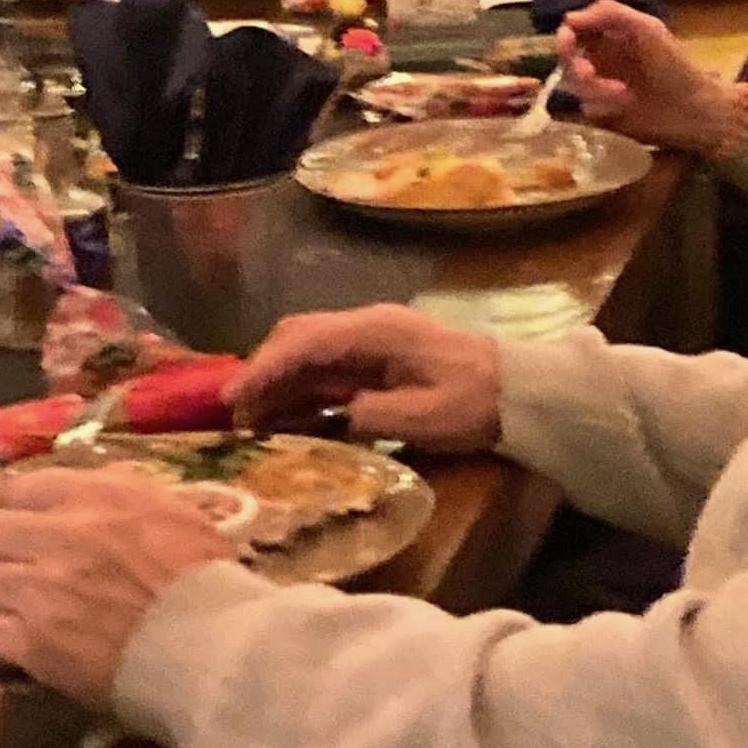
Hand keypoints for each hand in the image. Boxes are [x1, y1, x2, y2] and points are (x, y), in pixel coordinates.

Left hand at [0, 469, 231, 706]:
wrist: (210, 640)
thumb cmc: (204, 574)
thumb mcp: (177, 512)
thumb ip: (129, 493)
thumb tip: (100, 484)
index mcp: (97, 497)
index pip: (21, 487)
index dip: (14, 506)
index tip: (19, 521)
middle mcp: (61, 533)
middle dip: (0, 548)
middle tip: (16, 566)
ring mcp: (40, 587)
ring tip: (10, 606)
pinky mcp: (31, 641)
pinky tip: (15, 643)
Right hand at [228, 304, 502, 451]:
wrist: (516, 390)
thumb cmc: (473, 402)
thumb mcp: (424, 418)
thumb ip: (372, 416)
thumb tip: (334, 417)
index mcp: (377, 331)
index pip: (306, 342)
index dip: (264, 369)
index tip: (230, 397)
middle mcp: (368, 325)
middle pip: (299, 337)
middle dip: (262, 372)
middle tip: (233, 416)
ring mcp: (372, 339)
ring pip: (308, 350)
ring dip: (277, 381)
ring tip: (249, 422)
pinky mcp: (376, 357)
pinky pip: (326, 366)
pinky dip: (300, 388)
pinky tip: (284, 417)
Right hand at [558, 0, 736, 151]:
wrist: (694, 109)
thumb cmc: (674, 64)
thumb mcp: (647, 29)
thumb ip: (610, 14)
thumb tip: (568, 18)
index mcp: (610, 35)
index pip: (574, 30)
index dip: (565, 35)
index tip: (568, 41)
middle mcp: (602, 59)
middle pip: (567, 60)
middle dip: (576, 67)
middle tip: (589, 73)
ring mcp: (601, 88)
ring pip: (575, 87)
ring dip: (596, 90)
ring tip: (624, 94)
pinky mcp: (604, 113)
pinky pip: (587, 109)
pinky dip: (604, 107)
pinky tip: (626, 107)